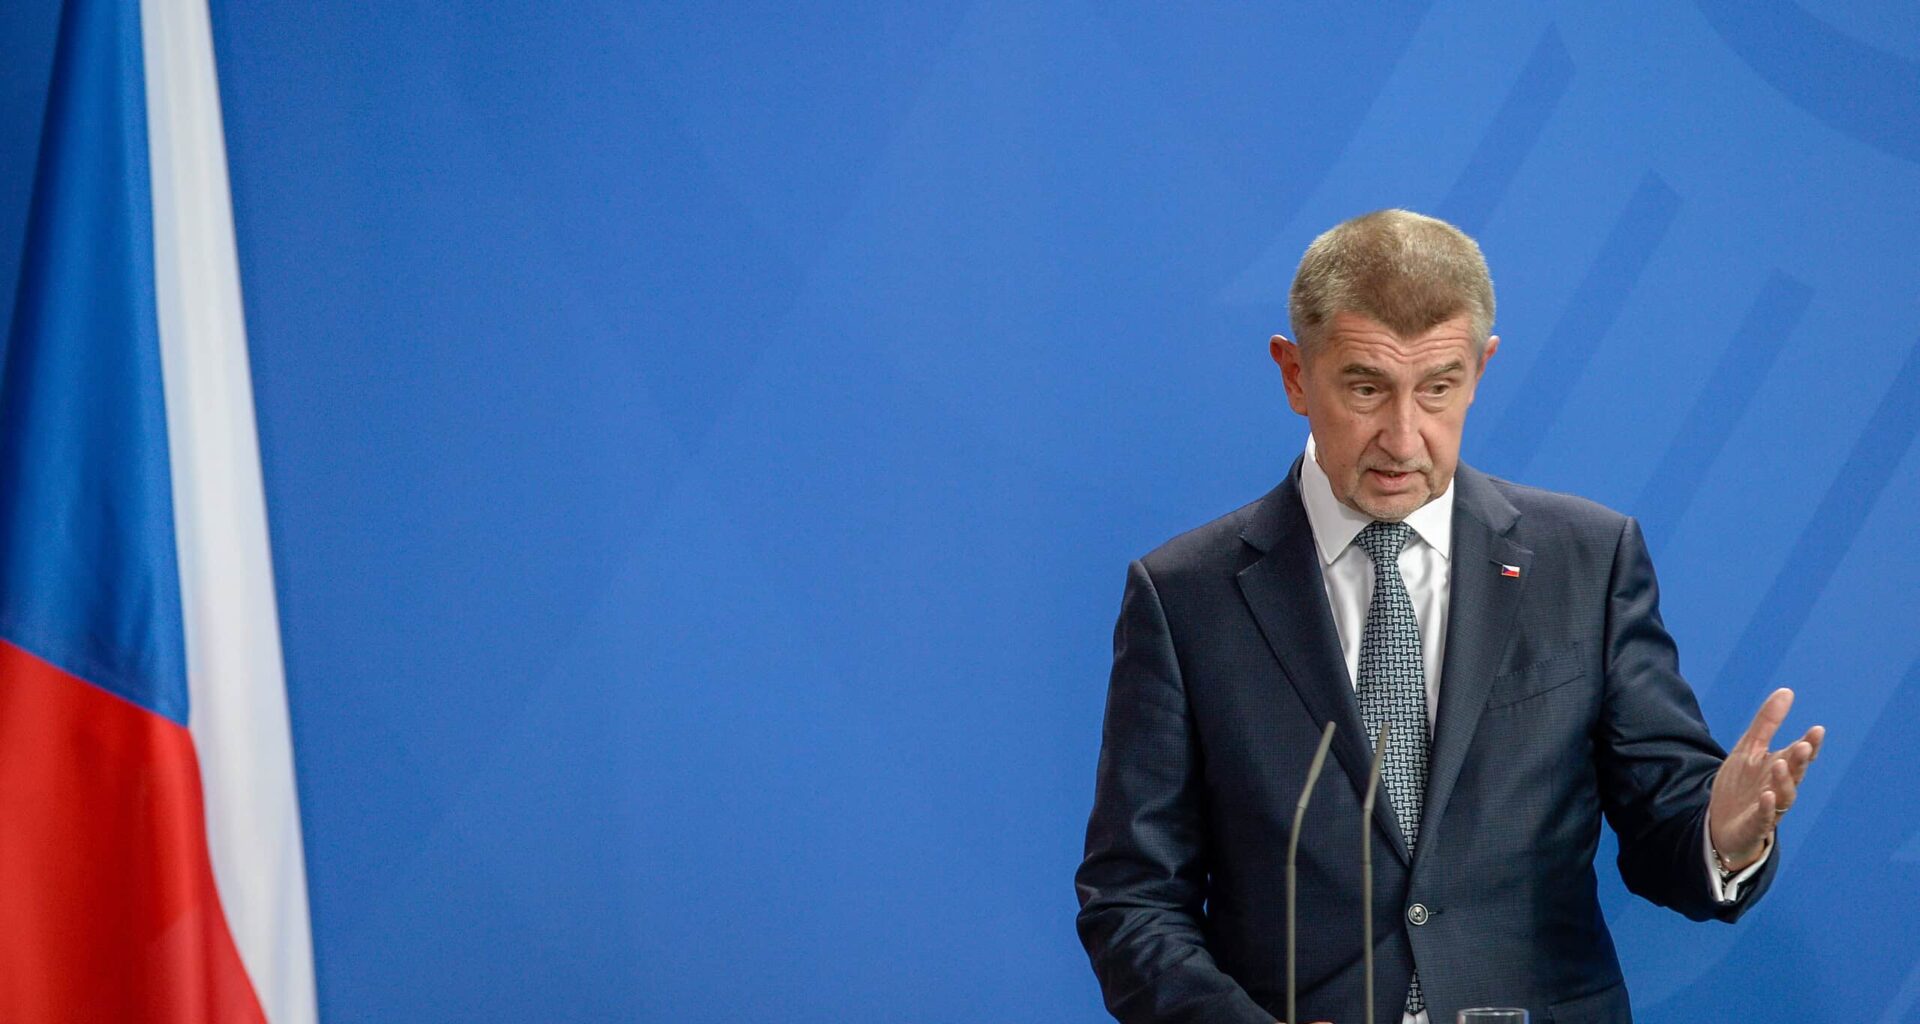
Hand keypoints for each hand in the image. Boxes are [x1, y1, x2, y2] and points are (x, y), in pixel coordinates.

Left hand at [1708, 687, 1823, 870]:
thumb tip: (1787, 691)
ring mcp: (1769, 807)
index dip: (1809, 744)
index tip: (1816, 730)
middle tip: (1803, 745)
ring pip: (1784, 795)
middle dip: (1799, 760)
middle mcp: (1779, 787)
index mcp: (1780, 768)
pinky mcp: (1755, 825)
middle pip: (1795, 773)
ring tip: (1780, 764)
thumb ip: (1767, 722)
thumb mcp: (1749, 748)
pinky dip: (1767, 808)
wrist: (1721, 823)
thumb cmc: (1741, 784)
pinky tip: (1767, 796)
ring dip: (1784, 780)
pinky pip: (1764, 817)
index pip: (1799, 755)